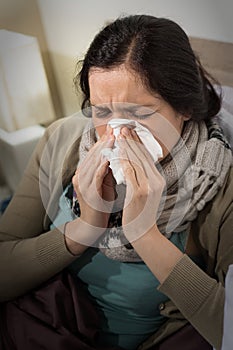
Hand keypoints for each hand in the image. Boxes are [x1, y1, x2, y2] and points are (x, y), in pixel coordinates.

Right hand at [72, 127, 114, 229]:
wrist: (93, 226)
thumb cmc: (101, 204)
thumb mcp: (105, 184)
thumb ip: (108, 170)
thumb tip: (117, 154)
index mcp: (84, 173)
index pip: (94, 153)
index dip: (104, 140)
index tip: (114, 129)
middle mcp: (80, 176)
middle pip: (93, 154)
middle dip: (105, 141)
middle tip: (115, 128)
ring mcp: (82, 184)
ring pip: (93, 162)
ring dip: (104, 149)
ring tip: (113, 138)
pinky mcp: (88, 193)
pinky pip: (95, 176)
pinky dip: (102, 166)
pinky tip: (109, 157)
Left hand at [118, 127, 165, 241]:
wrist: (143, 232)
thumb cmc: (142, 212)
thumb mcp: (147, 192)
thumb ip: (144, 177)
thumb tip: (135, 161)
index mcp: (158, 179)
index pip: (147, 157)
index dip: (137, 143)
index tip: (130, 131)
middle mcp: (156, 181)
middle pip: (142, 155)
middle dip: (131, 140)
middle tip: (122, 127)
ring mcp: (148, 186)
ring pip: (135, 161)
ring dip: (125, 146)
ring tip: (118, 135)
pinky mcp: (139, 192)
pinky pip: (129, 172)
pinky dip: (122, 160)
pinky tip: (115, 152)